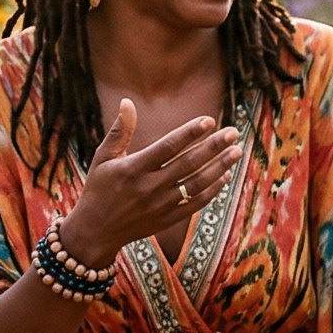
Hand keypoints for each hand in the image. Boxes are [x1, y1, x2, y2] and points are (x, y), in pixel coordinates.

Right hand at [56, 99, 242, 267]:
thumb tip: (127, 102)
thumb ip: (119, 131)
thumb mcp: (103, 158)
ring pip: (197, 184)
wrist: (96, 231)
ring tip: (236, 152)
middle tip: (233, 132)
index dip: (190, 133)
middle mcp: (149, 187)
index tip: (209, 120)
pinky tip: (224, 175)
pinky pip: (195, 204)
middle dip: (213, 147)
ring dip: (219, 167)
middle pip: (189, 164)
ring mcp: (160, 205)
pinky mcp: (167, 220)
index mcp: (133, 168)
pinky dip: (212, 190)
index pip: (168, 147)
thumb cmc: (99, 188)